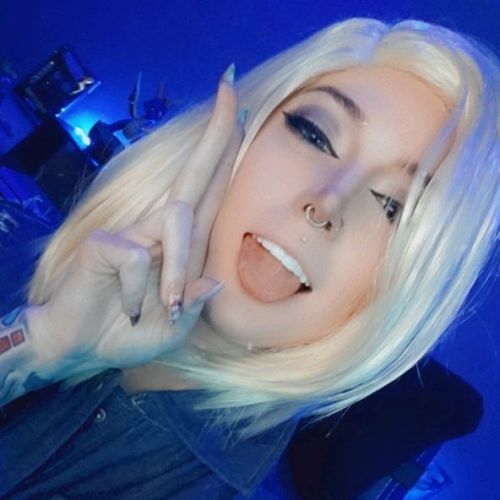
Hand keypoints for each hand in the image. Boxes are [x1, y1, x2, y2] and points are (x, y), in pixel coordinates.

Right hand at [32, 66, 243, 374]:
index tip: (237, 112)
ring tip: (160, 309)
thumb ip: (193, 305)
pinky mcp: (108, 241)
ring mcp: (135, 230)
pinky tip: (129, 307)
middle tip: (230, 80)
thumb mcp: (173, 327)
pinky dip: (140, 292)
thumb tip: (212, 281)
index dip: (225, 155)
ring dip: (172, 275)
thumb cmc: (129, 332)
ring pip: (176, 224)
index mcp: (184, 245)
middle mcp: (164, 229)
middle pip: (196, 174)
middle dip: (216, 132)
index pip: (212, 191)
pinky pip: (139, 259)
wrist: (79, 346)